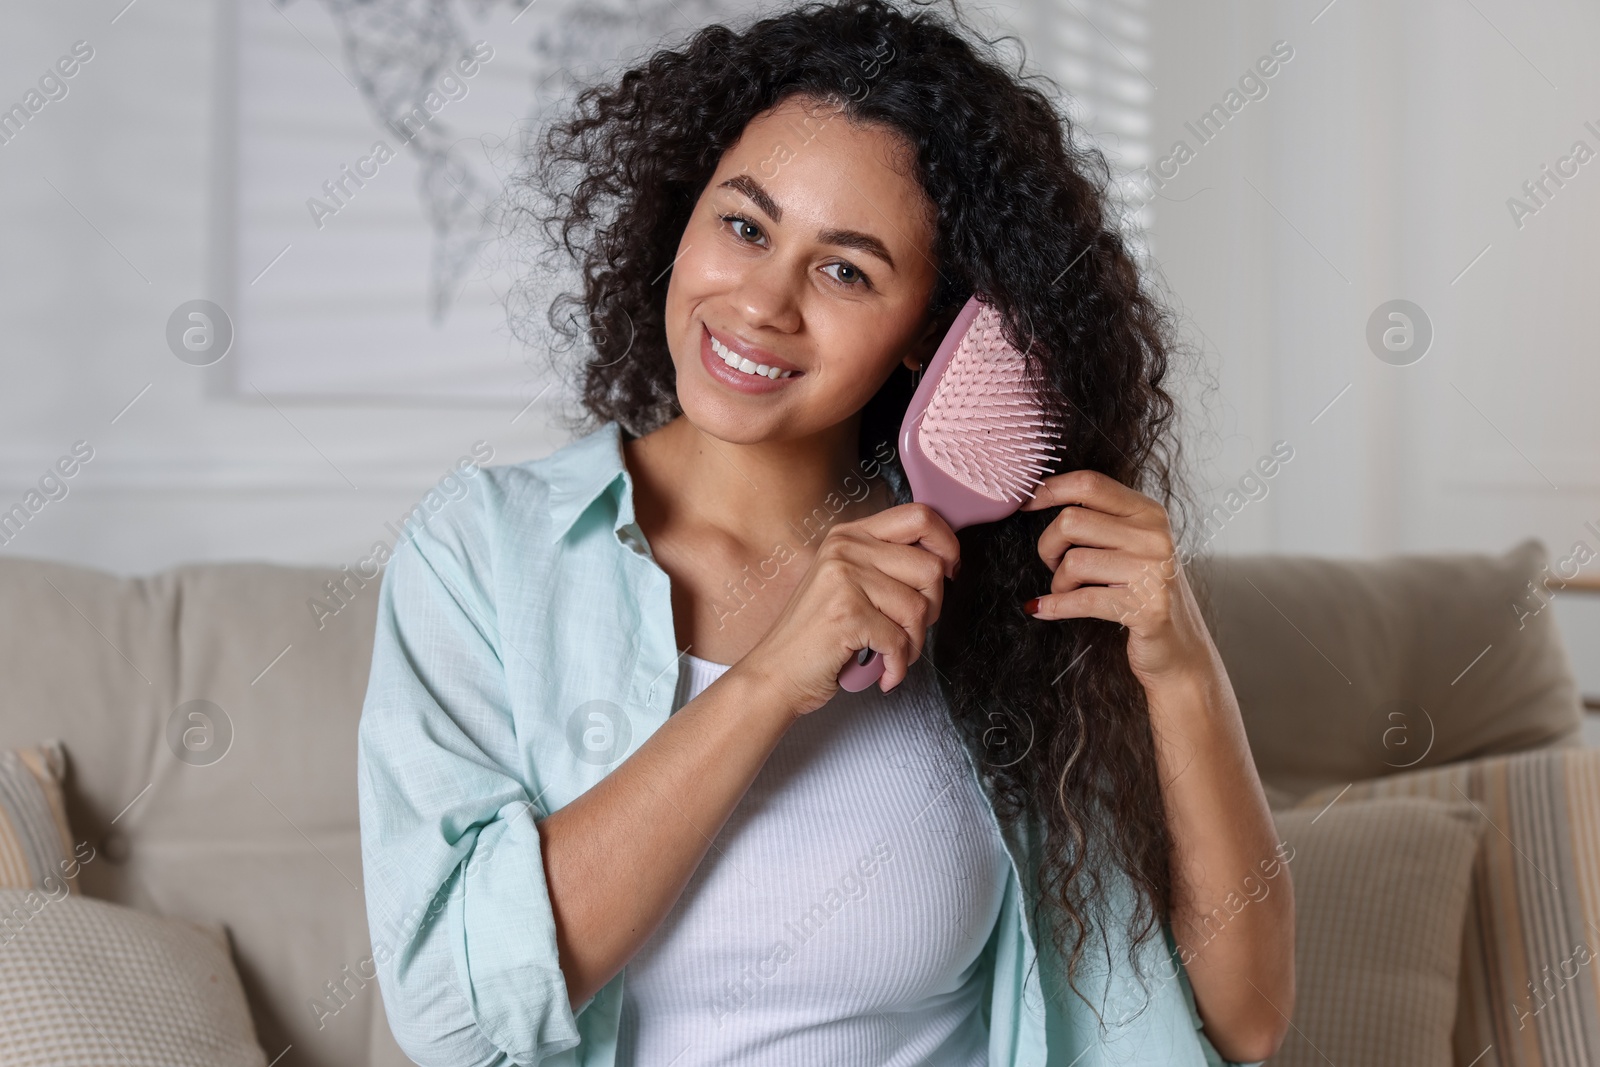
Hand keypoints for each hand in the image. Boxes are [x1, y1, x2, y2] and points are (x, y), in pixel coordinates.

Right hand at [735, 502, 959, 715]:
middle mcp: (846, 549)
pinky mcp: (846, 614)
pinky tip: (884, 671)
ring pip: (920, 608)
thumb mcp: (848, 582)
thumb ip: (887, 564)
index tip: (949, 571)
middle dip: (932, 607)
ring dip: (914, 643)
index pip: (920, 517)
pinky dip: (898, 666)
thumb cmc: (817, 634)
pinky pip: (901, 641)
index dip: (948, 545)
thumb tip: (943, 562)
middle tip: (909, 627)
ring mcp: (844, 579)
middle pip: (930, 567)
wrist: (776, 672)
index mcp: (851, 535)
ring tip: (891, 653)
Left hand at [1018, 471, 1212, 685]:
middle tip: (1056, 566)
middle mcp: (1154, 536)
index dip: (1050, 490)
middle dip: (1049, 546)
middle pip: (1071, 521)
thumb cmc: (1144, 591)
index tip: (1027, 504)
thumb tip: (1040, 495)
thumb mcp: (1131, 544)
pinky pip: (1082, 599)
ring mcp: (1153, 571)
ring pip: (1073, 561)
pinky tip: (1043, 608)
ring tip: (1067, 592)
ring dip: (1058, 583)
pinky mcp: (1146, 608)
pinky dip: (1055, 606)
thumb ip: (1100, 519)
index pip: (1090, 483)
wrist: (1179, 647)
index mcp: (1148, 513)